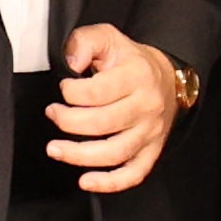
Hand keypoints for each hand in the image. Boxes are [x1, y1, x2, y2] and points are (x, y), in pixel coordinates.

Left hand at [47, 23, 181, 191]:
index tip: (64, 89)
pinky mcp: (151, 151)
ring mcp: (150, 132)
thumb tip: (70, 63)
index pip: (98, 92)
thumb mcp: (108, 37)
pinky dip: (109, 183)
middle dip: (68, 122)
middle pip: (103, 123)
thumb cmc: (130, 61)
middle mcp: (147, 105)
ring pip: (115, 152)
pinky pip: (133, 173)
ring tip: (56, 150)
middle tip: (53, 114)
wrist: (167, 78)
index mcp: (137, 76)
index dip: (71, 93)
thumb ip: (85, 41)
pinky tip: (87, 181)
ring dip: (80, 155)